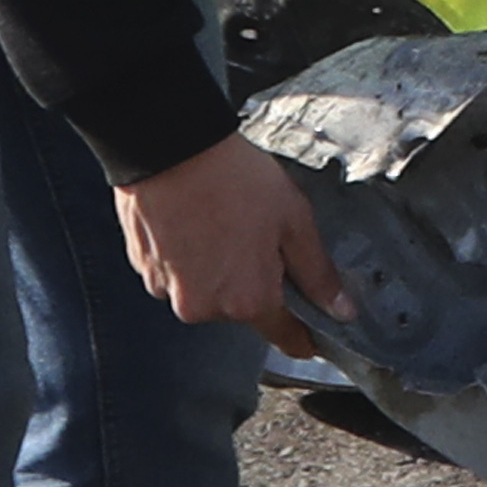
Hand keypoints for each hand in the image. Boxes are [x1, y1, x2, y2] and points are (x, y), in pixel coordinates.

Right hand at [112, 136, 353, 357]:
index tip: (314, 331)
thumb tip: (342, 311)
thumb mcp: (294, 222)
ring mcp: (168, 291)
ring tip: (224, 224)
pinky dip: (189, 258)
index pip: (285, 338)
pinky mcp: (144, 270)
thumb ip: (318, 274)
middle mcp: (205, 307)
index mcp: (248, 301)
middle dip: (256, 283)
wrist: (170, 148)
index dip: (305, 335)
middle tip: (261, 239)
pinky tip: (196, 225)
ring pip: (208, 292)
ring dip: (219, 271)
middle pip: (243, 310)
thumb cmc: (233, 180)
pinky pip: (177, 275)